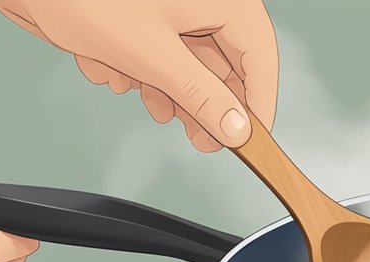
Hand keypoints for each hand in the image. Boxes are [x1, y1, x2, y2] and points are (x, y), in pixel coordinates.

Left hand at [0, 0, 278, 151]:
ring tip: (150, 103)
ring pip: (187, 63)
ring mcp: (168, 8)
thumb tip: (237, 129)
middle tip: (202, 140)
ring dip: (166, 89)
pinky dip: (136, 69)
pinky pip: (153, 53)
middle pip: (224, 63)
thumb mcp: (153, 56)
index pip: (260, 54)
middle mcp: (198, 2)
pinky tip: (109, 67)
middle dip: (205, 102)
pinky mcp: (139, 17)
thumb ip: (202, 97)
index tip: (250, 138)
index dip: (258, 101)